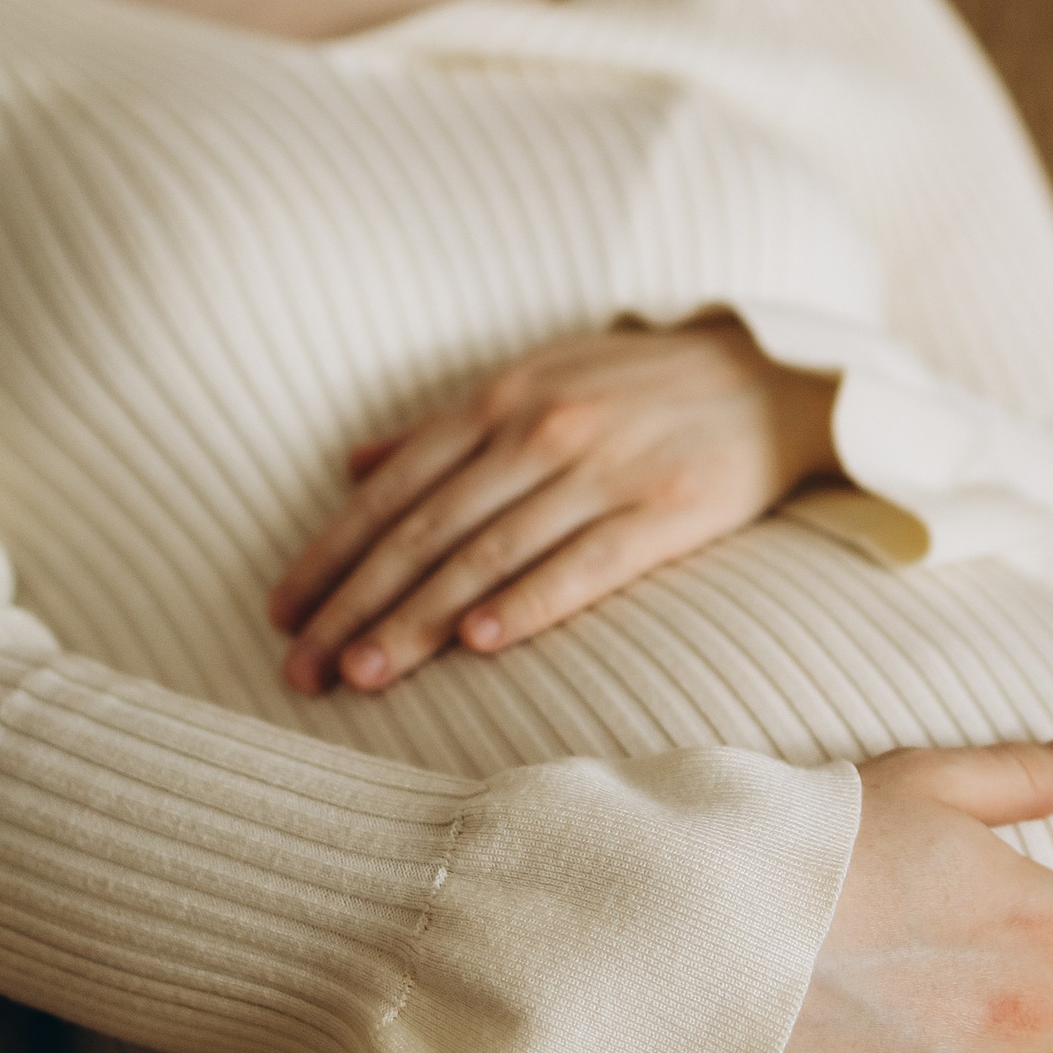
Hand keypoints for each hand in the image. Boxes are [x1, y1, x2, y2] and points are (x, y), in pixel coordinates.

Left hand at [270, 318, 838, 693]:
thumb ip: (443, 427)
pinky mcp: (666, 511)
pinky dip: (528, 602)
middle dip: (355, 602)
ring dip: (419, 619)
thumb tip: (351, 466)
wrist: (771, 379)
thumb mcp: (535, 378)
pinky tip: (480, 643)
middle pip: (426, 529)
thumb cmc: (636, 386)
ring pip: (489, 554)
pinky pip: (584, 565)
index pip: (393, 488)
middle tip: (302, 669)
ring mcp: (603, 470)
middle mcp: (540, 429)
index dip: (331, 552)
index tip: (282, 613)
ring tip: (364, 673)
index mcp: (499, 399)